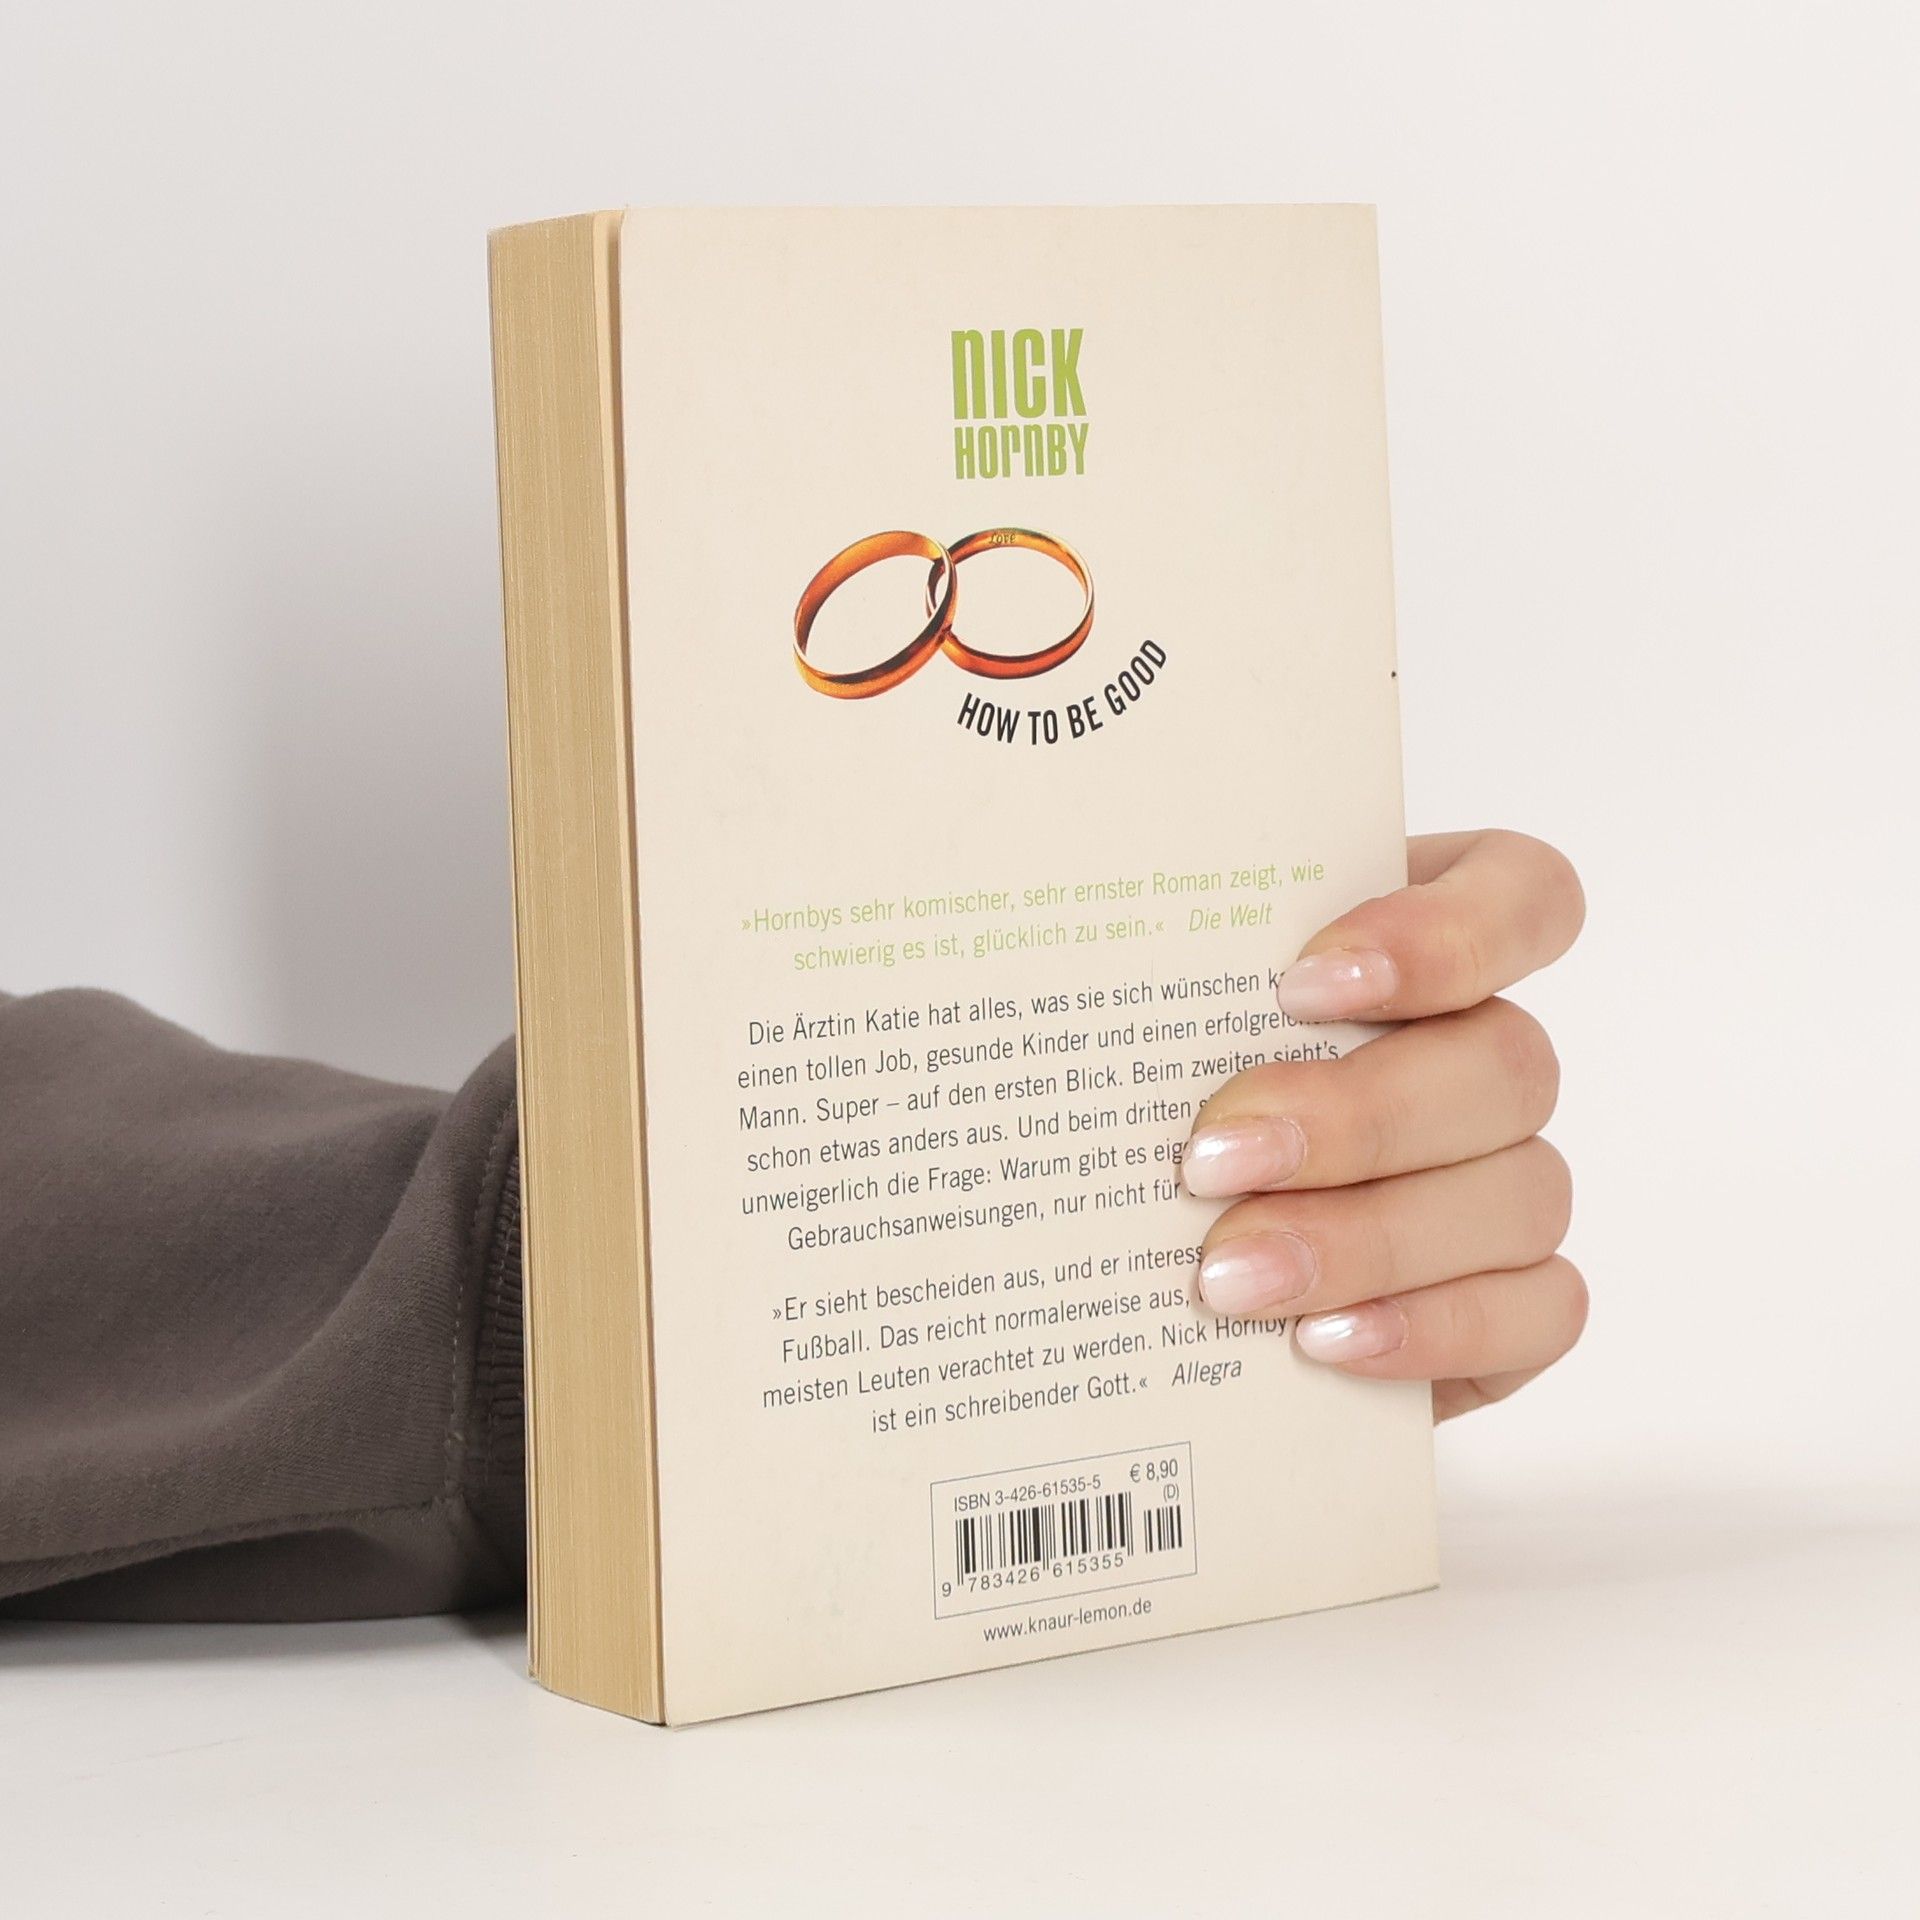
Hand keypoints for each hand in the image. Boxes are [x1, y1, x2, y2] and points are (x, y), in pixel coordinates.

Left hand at [1182, 830, 1585, 1419]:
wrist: (1143, 1286)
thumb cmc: (1146, 1103)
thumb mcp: (1135, 1017)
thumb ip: (1130, 965)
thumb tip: (1016, 913)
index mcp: (1419, 948)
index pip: (1520, 895)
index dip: (1446, 933)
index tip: (1300, 984)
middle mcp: (1481, 1057)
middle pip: (1505, 1061)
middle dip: (1356, 1116)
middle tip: (1212, 1160)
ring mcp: (1510, 1181)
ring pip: (1520, 1191)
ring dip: (1370, 1237)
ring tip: (1228, 1276)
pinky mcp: (1516, 1303)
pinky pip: (1538, 1310)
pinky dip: (1431, 1327)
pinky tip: (1319, 1343)